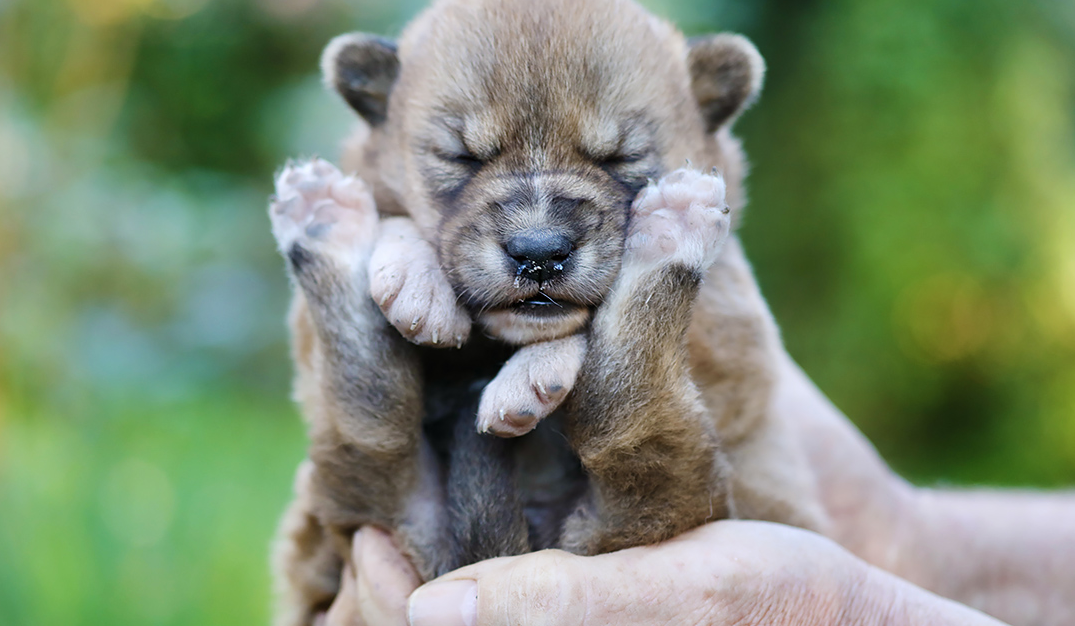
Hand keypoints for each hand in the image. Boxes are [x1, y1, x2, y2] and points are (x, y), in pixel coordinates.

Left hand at [331, 521, 1002, 625]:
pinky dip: (473, 607)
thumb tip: (429, 610)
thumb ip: (561, 608)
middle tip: (374, 540)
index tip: (370, 535)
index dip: (384, 605)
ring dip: (419, 609)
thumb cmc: (782, 602)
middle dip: (389, 612)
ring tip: (409, 543)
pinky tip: (470, 566)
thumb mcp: (681, 591)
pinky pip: (521, 624)